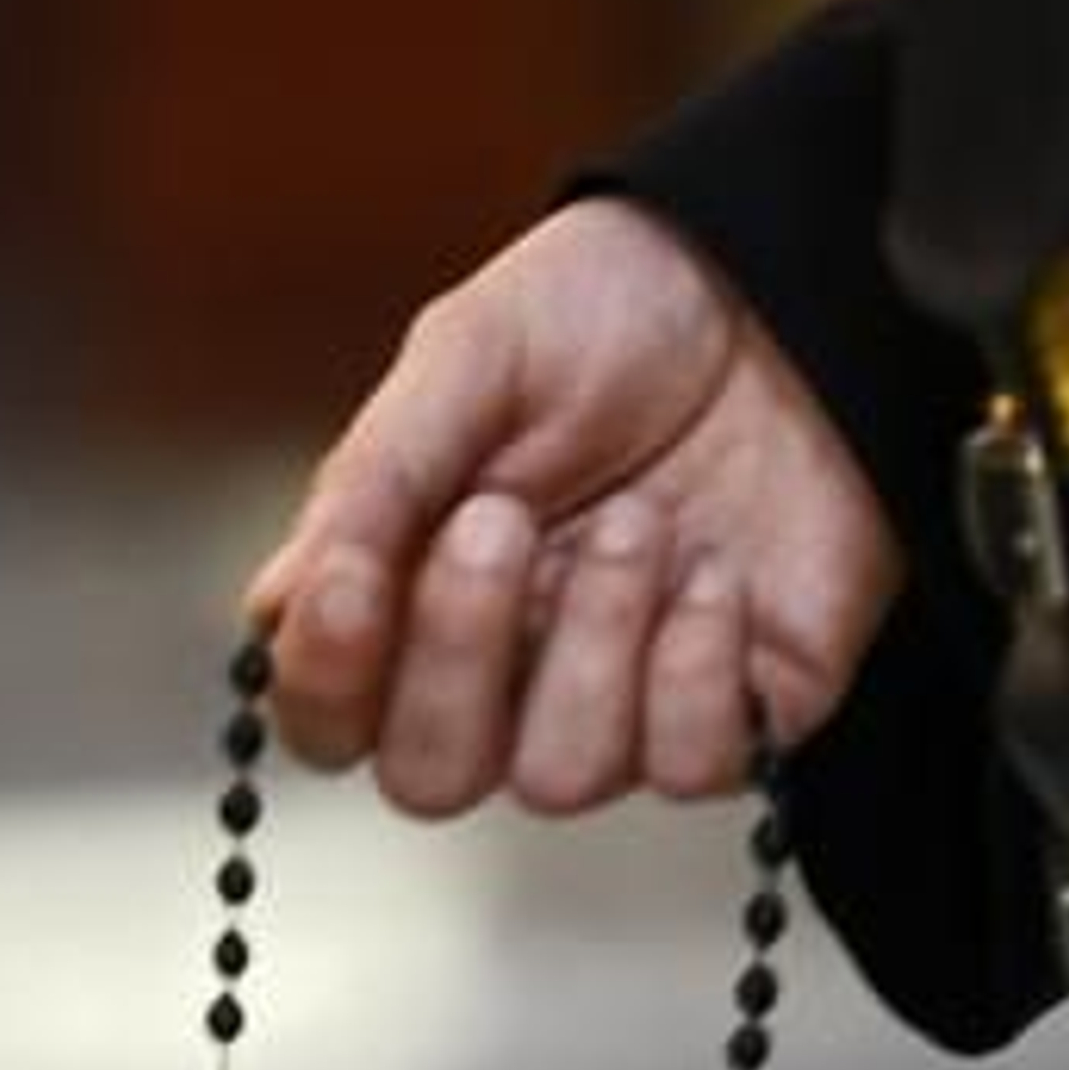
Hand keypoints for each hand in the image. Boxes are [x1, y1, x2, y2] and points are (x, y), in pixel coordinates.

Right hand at [248, 198, 903, 814]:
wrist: (785, 288)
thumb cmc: (620, 317)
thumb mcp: (470, 354)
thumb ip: (374, 479)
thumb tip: (283, 606)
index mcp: (418, 592)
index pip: (330, 714)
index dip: (326, 681)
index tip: (352, 590)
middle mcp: (510, 673)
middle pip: (431, 780)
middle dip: (459, 657)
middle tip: (503, 521)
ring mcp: (621, 707)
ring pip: (558, 781)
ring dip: (591, 642)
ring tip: (640, 521)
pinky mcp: (737, 716)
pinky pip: (687, 768)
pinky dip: (695, 666)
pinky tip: (714, 571)